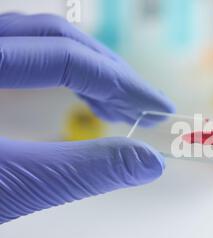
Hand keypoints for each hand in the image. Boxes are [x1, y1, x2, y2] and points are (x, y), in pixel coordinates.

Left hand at [0, 14, 174, 223]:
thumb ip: (82, 171)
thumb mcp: (8, 186)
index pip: (61, 55)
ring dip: (86, 67)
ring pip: (36, 37)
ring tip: (117, 104)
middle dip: (108, 71)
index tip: (156, 108)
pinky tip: (76, 94)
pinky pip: (19, 50)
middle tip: (143, 107)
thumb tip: (146, 162)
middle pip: (51, 35)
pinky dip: (58, 69)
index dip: (119, 82)